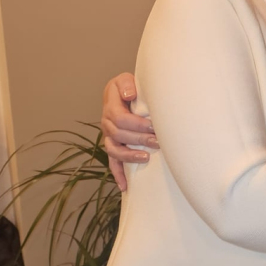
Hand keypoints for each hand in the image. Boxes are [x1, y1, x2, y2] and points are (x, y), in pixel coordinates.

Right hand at [101, 72, 158, 190]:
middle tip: (158, 142)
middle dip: (140, 139)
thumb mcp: (125, 79)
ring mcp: (109, 137)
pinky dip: (117, 175)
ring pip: (114, 150)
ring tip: (146, 158)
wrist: (123, 93)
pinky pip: (112, 163)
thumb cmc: (128, 87)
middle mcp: (107, 124)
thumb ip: (126, 84)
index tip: (154, 126)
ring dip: (130, 156)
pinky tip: (125, 186)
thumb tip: (130, 94)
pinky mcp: (113, 146)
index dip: (138, 124)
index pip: (121, 119)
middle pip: (120, 135)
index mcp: (111, 107)